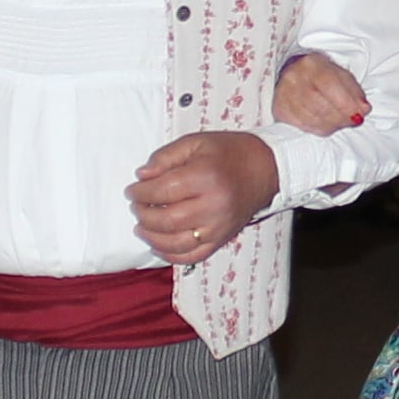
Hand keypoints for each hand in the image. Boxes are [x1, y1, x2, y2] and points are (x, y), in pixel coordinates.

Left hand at [128, 129, 281, 264]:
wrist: (266, 169)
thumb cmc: (229, 153)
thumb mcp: (196, 142)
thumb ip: (166, 157)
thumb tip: (142, 176)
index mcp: (205, 177)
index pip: (162, 191)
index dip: (140, 193)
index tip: (132, 190)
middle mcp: (213, 205)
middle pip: (166, 220)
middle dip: (143, 215)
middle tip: (136, 207)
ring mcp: (219, 226)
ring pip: (176, 243)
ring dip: (152, 237)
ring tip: (141, 227)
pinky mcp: (222, 238)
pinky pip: (192, 256)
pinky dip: (171, 255)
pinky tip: (158, 244)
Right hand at [271, 49, 369, 134]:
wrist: (294, 75)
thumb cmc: (322, 77)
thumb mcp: (342, 77)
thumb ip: (355, 92)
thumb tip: (363, 109)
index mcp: (312, 63)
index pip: (329, 84)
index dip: (345, 104)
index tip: (358, 116)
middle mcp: (294, 76)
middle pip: (318, 104)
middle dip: (339, 118)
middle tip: (351, 121)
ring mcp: (283, 93)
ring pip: (310, 118)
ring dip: (330, 125)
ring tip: (338, 122)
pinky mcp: (279, 109)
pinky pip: (301, 126)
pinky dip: (317, 129)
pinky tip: (324, 124)